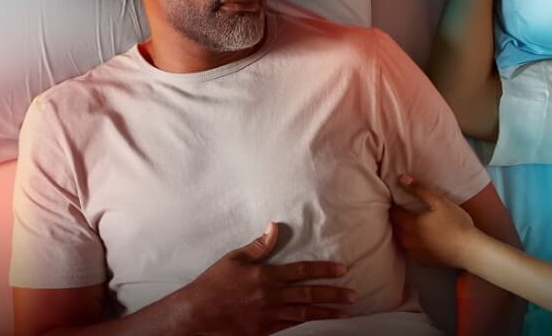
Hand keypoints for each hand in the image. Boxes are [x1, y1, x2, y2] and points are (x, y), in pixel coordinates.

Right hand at [183, 222, 356, 334]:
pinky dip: (306, 324)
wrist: (197, 313)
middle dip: (334, 294)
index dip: (324, 270)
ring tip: (345, 311)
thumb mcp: (236, 258)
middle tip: (354, 295)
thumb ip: (259, 245)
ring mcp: (268, 316)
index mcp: (267, 276)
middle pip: (309, 295)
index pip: (302, 271)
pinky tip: (318, 322)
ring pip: (304, 314)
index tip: (342, 270)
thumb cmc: (214, 283)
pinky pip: (290, 326)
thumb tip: (274, 227)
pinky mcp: (263, 331)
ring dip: (327, 312)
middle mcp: (272, 297)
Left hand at [390, 174, 478, 269]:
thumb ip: (418, 189)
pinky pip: (411, 249)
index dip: (395, 204)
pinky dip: (412, 242)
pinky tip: (422, 237)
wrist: (468, 250)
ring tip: (413, 222)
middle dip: (397, 217)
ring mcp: (413, 252)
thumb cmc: (454, 223)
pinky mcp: (421, 261)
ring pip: (401, 238)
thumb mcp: (438, 201)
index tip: (399, 199)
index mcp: (409, 224)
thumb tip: (401, 178)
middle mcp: (407, 240)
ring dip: (403, 230)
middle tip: (405, 209)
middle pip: (395, 226)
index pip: (393, 212)